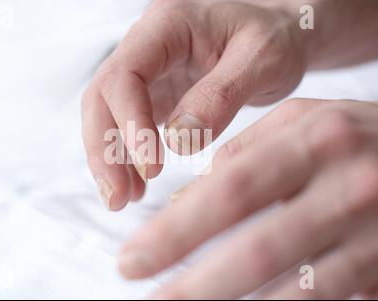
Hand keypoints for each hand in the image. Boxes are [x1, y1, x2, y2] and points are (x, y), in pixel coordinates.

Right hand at [82, 0, 307, 209]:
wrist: (276, 34)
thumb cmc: (274, 37)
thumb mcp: (263, 58)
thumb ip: (222, 94)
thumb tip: (179, 140)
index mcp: (167, 25)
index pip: (126, 74)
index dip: (130, 122)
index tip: (152, 167)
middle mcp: (146, 47)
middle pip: (101, 97)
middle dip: (104, 148)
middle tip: (118, 196)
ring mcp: (147, 73)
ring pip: (106, 115)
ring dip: (109, 158)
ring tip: (124, 198)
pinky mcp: (154, 96)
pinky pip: (126, 127)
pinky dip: (125, 158)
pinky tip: (136, 185)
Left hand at [119, 98, 377, 298]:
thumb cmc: (356, 136)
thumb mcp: (305, 121)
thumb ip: (244, 152)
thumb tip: (185, 198)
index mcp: (316, 139)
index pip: (231, 189)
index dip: (177, 229)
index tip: (133, 256)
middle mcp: (348, 185)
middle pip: (257, 247)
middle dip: (194, 282)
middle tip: (146, 297)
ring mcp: (375, 232)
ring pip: (296, 289)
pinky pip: (326, 299)